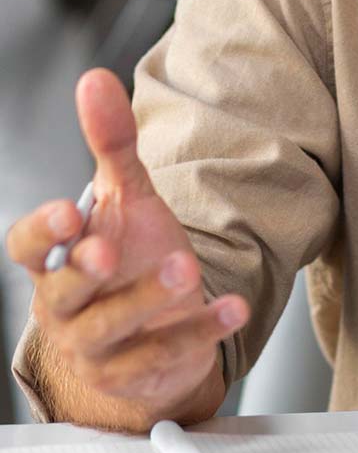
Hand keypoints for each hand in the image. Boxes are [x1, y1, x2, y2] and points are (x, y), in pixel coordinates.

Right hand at [4, 69, 247, 422]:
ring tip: (189, 269)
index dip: (42, 232)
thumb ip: (111, 142)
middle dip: (85, 271)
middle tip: (110, 251)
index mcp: (58, 260)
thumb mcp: (126, 196)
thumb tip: (94, 79)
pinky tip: (234, 308)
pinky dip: (202, 331)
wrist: (157, 325)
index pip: (28, 248)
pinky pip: (165, 354)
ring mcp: (98, 346)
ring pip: (112, 328)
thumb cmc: (130, 254)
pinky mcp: (137, 372)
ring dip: (149, 297)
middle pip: (63, 291)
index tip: (68, 212)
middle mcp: (68, 306)